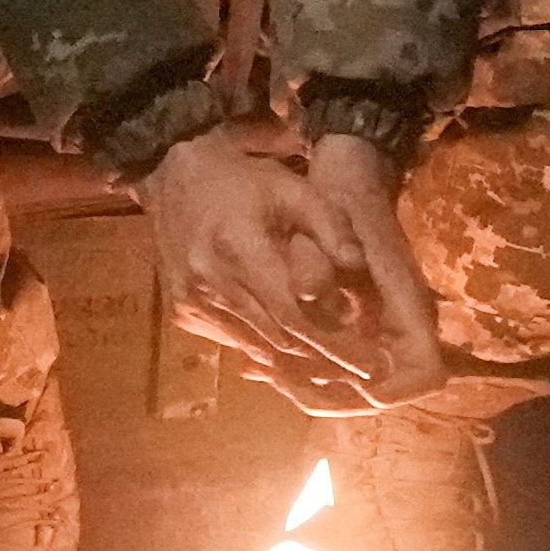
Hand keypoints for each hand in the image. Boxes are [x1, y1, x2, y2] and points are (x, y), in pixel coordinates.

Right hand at [147, 125, 448, 414]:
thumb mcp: (294, 190)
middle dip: (326, 360)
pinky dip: (269, 349)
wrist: (175, 176)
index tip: (374, 363)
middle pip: (279, 337)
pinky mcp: (184, 311)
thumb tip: (357, 265)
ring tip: (342, 372)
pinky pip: (235, 341)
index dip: (335, 344)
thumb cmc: (244, 182)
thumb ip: (330, 226)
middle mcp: (211, 282)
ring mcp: (193, 301)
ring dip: (300, 362)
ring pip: (257, 347)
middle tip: (367, 374)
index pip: (293, 314)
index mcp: (239, 248)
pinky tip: (299, 354)